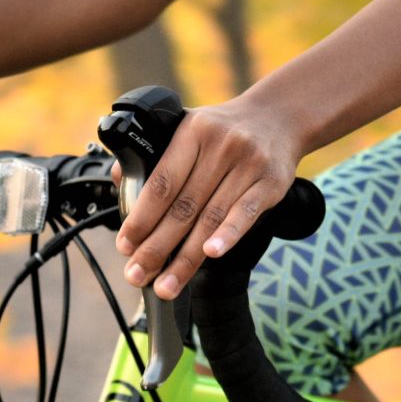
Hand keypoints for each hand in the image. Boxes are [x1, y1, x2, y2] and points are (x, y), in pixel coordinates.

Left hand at [115, 97, 302, 299]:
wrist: (279, 116)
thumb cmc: (225, 130)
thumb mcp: (189, 126)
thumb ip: (155, 152)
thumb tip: (121, 181)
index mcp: (192, 132)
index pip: (162, 183)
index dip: (141, 218)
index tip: (125, 246)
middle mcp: (220, 146)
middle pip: (183, 207)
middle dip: (156, 248)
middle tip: (137, 275)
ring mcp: (248, 164)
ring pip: (211, 218)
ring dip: (186, 258)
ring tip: (166, 285)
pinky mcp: (272, 182)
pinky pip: (246, 213)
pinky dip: (228, 235)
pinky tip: (212, 255)